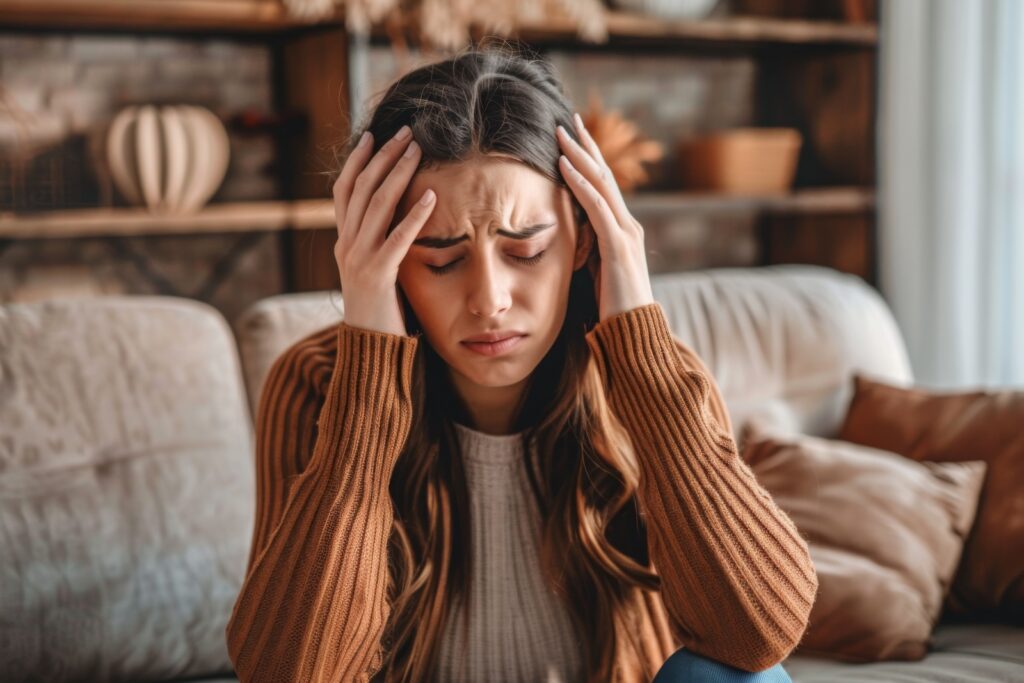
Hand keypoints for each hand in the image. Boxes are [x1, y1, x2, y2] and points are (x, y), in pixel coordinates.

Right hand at [332, 125, 435, 336]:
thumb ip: (379, 243)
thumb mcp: (374, 269)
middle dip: (383, 156)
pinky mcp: (377, 276)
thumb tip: (395, 217)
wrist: (368, 349)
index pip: (345, 190)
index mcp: (344, 242)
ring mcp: (358, 260)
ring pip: (376, 206)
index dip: (358, 161)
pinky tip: (431, 196)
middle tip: (405, 131)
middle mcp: (346, 246)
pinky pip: (396, 239)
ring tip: (417, 150)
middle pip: (361, 189)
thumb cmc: (380, 310)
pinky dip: (413, 215)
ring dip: (398, 173)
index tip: (374, 135)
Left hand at [556, 113, 654, 322]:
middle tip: (569, 120)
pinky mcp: (617, 246)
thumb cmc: (613, 309)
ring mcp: (625, 234)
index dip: (588, 161)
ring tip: (561, 133)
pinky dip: (578, 183)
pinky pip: (595, 206)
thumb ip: (587, 251)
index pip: (604, 187)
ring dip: (579, 156)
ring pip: (600, 184)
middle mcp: (628, 226)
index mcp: (622, 231)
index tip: (571, 139)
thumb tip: (570, 237)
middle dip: (586, 146)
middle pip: (605, 175)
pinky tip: (563, 166)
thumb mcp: (595, 272)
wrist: (635, 333)